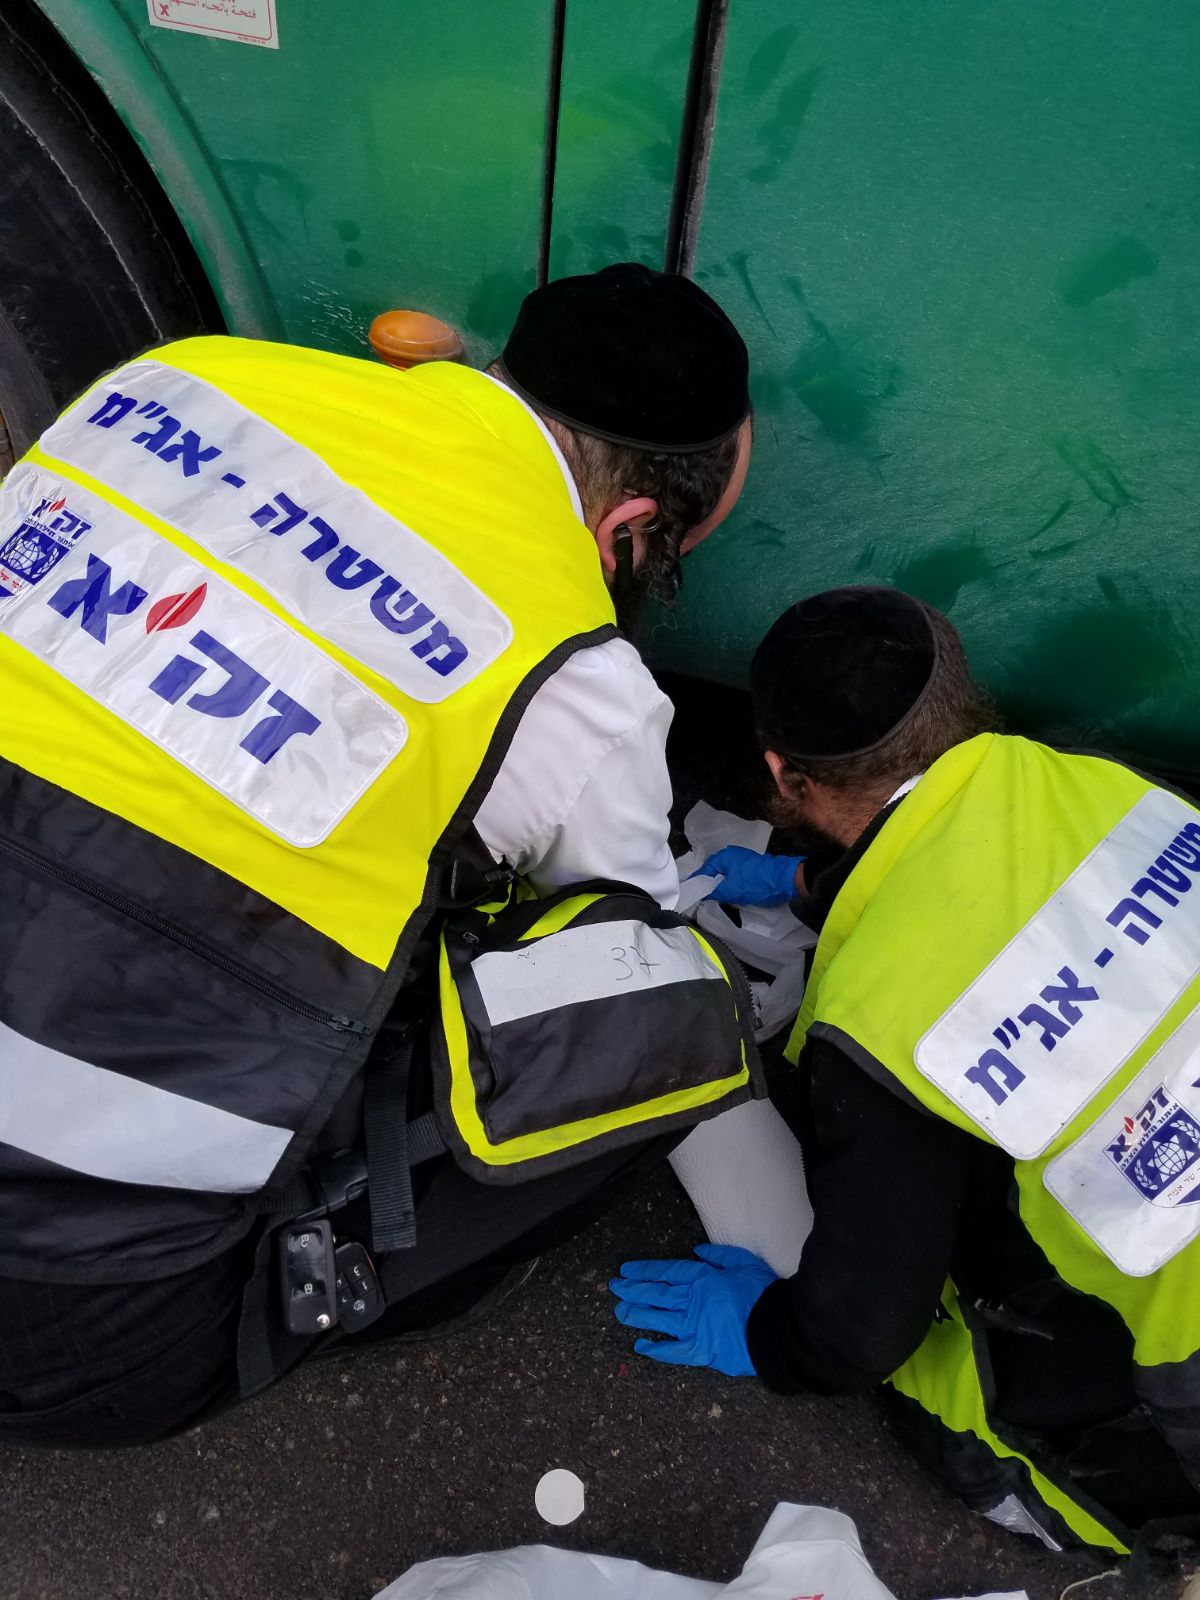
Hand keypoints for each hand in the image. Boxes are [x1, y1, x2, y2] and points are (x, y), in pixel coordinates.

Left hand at [610, 1243, 776, 1376]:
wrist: (779, 1328)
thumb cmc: (764, 1293)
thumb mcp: (744, 1262)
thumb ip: (719, 1255)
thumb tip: (696, 1250)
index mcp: (703, 1278)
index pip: (667, 1272)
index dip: (645, 1270)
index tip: (626, 1270)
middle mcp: (694, 1301)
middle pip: (658, 1294)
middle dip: (634, 1290)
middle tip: (614, 1288)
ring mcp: (696, 1327)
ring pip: (660, 1319)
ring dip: (638, 1314)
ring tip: (619, 1311)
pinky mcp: (703, 1351)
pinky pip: (674, 1351)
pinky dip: (657, 1349)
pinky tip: (640, 1346)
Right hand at [693, 846, 804, 906]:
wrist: (785, 880)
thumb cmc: (756, 883)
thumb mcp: (732, 890)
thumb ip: (714, 893)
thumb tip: (701, 896)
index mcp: (724, 856)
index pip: (704, 871)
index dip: (697, 883)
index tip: (689, 895)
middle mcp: (731, 856)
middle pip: (714, 874)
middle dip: (709, 887)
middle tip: (701, 901)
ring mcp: (742, 862)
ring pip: (725, 878)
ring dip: (721, 889)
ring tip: (714, 901)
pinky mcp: (751, 870)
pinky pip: (735, 880)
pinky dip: (731, 888)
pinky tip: (729, 898)